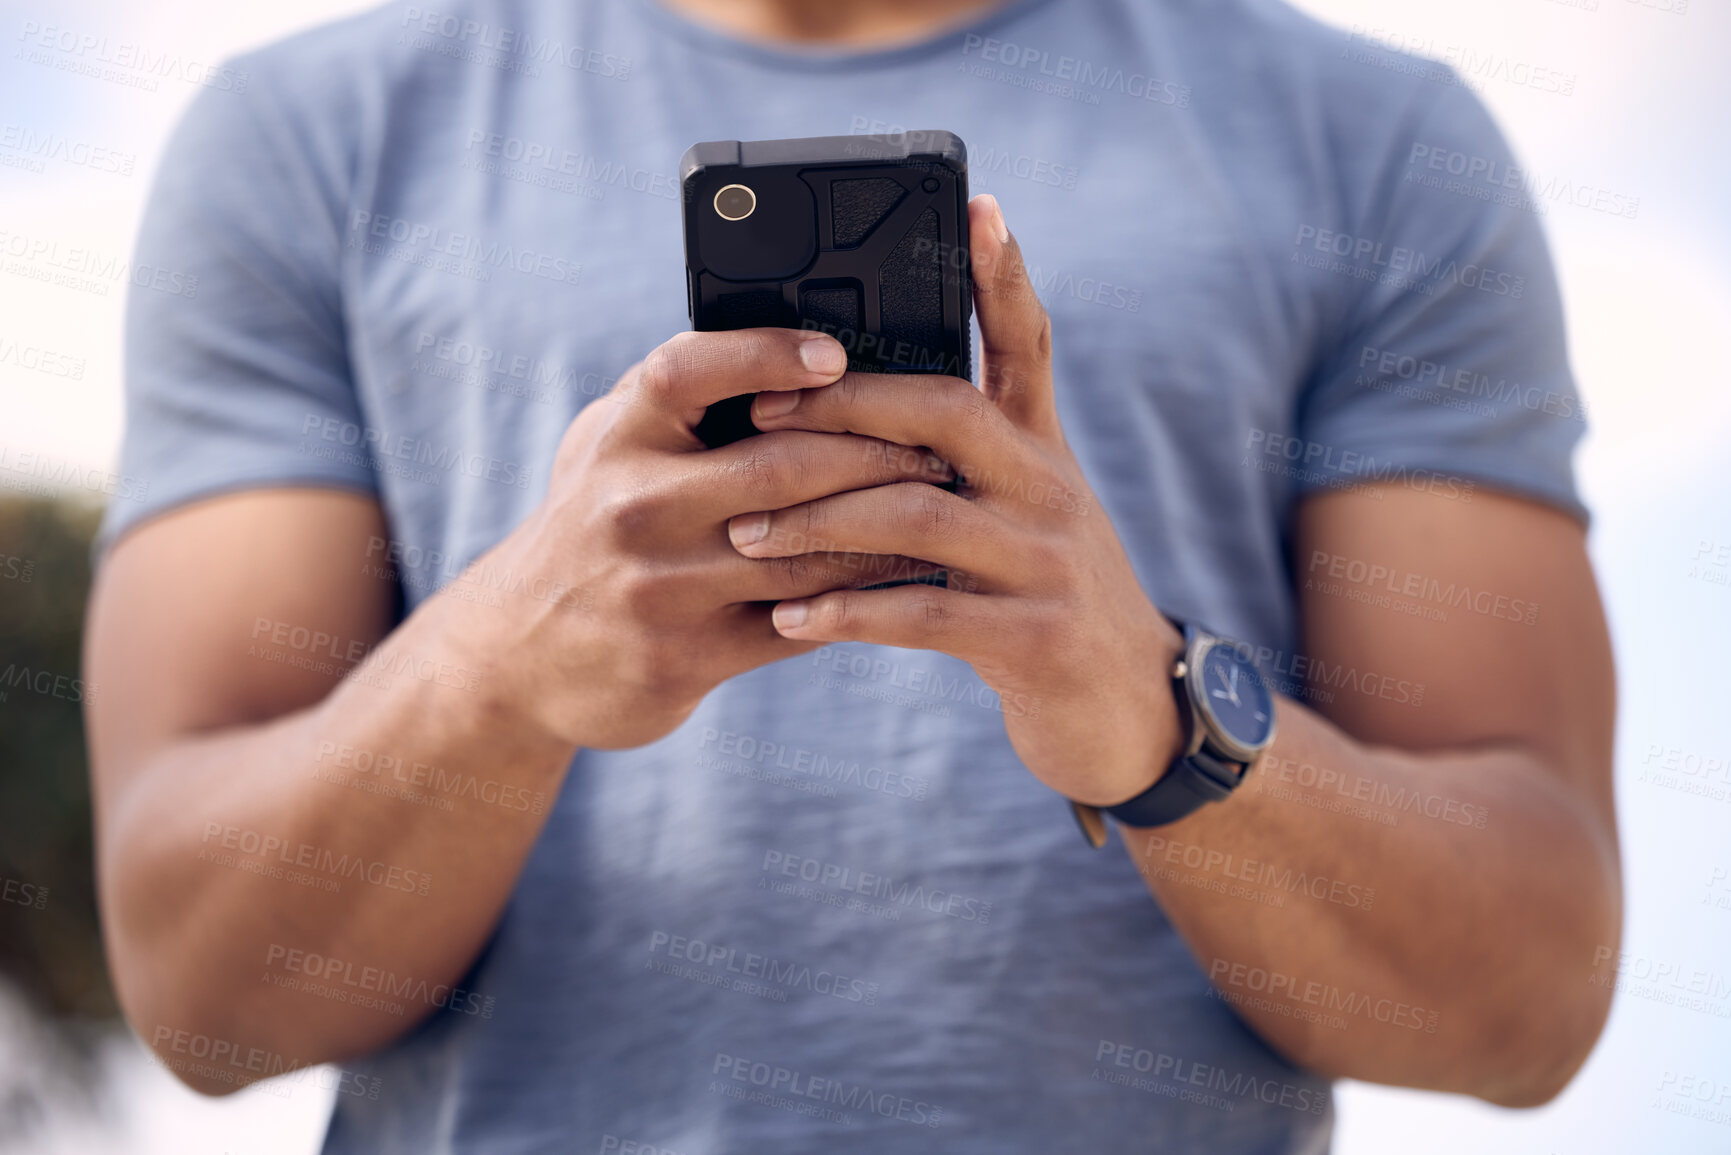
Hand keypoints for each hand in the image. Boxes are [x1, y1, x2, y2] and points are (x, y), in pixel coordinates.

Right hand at [463, 327, 954, 749]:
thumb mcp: (611, 444)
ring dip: (889, 532)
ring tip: (946, 510)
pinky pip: (801, 622)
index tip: (836, 354)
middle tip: (942, 446)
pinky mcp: (687, 656)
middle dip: (878, 454)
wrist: (520, 654)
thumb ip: (684, 399)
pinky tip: (907, 581)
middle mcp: (633, 504)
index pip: (692, 371)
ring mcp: (661, 586)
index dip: (766, 354)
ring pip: (806, 552)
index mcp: (620, 433)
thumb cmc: (593, 523)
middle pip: (782, 466)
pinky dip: (862, 598)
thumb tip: (802, 347)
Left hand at [727, 195, 1186, 805]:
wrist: (1130, 710)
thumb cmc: (1048, 602)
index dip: (1002, 274)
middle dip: (844, 405)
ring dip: (818, 520)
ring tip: (745, 532)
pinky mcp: (1035, 638)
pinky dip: (848, 612)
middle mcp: (1051, 490)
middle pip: (946, 411)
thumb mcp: (1029, 515)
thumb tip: (872, 409)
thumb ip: (971, 461)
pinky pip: (924, 613)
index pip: (1027, 343)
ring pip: (918, 512)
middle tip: (757, 416)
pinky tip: (790, 617)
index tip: (975, 205)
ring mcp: (1047, 563)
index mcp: (1044, 451)